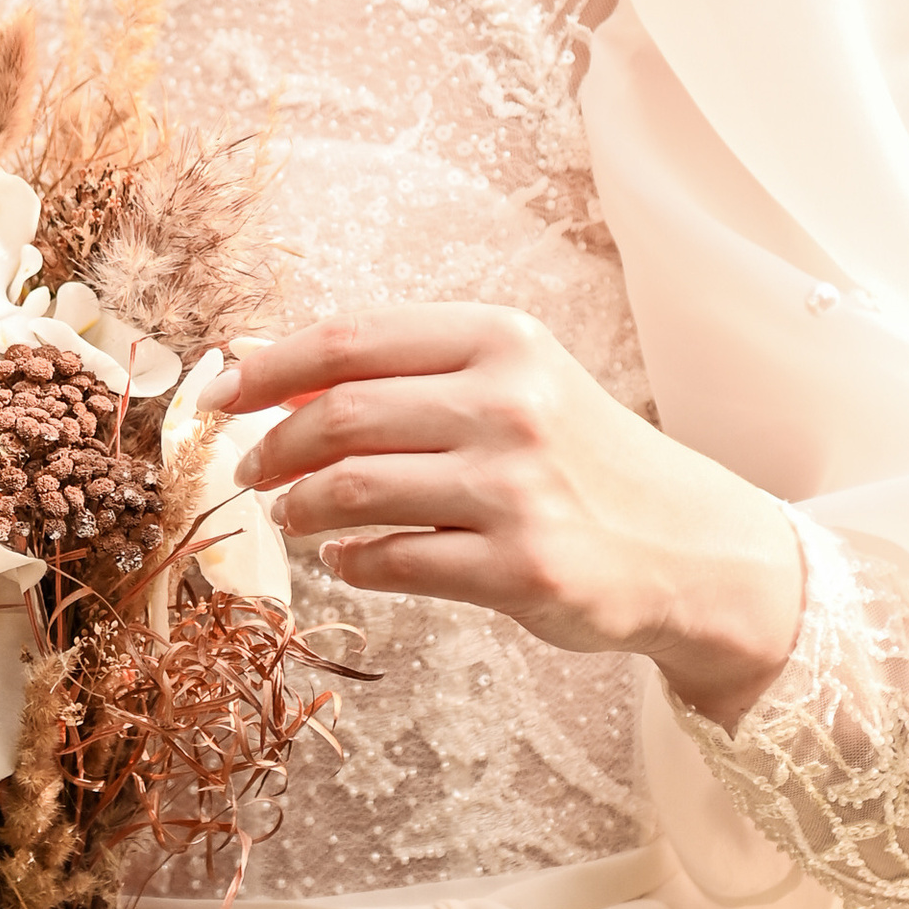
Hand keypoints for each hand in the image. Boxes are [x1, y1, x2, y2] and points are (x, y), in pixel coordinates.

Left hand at [219, 305, 803, 726]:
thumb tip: (267, 370)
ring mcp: (516, 488)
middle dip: (271, 444)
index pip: (347, 340)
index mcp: (501, 339)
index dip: (265, 366)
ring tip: (289, 516)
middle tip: (250, 468)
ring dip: (298, 507)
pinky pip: (393, 561)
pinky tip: (349, 558)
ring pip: (353, 489)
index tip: (216, 392)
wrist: (692, 547)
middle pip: (337, 414)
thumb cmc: (581, 457)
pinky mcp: (521, 569)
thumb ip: (406, 373)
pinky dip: (352, 561)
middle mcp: (509, 402)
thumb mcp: (513, 383)